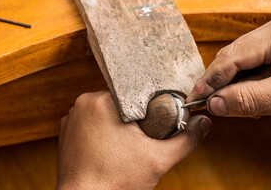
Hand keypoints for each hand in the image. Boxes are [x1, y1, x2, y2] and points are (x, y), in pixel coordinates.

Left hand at [56, 91, 210, 189]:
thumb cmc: (115, 181)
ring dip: (116, 121)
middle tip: (141, 136)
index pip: (135, 91)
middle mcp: (83, 103)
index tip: (155, 119)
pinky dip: (100, 129)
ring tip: (124, 143)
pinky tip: (108, 147)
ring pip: (104, 109)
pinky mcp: (66, 129)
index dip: (149, 104)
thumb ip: (184, 139)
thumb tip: (203, 123)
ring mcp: (72, 116)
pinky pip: (90, 120)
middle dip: (133, 115)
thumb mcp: (158, 159)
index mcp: (103, 101)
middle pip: (120, 100)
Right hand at [187, 12, 270, 117]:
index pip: (230, 58)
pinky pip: (254, 65)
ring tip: (233, 104)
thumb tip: (214, 104)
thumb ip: (248, 99)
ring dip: (235, 85)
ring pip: (242, 62)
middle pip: (233, 57)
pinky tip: (251, 96)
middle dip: (220, 83)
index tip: (194, 100)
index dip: (209, 81)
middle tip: (208, 104)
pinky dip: (248, 83)